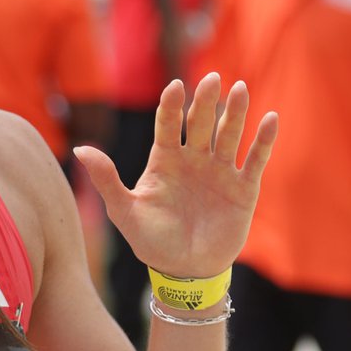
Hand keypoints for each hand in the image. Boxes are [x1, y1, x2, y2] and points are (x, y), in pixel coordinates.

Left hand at [75, 72, 278, 277]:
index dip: (172, 105)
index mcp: (164, 160)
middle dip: (207, 102)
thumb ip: (106, 180)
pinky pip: (255, 159)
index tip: (175, 87)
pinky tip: (270, 119)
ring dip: (236, 113)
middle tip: (214, 79)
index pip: (168, 124)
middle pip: (201, 123)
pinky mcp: (243, 188)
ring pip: (229, 135)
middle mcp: (194, 159)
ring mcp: (220, 171)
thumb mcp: (124, 211)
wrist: (184, 271)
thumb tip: (80, 149)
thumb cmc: (151, 241)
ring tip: (240, 90)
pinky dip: (263, 140)